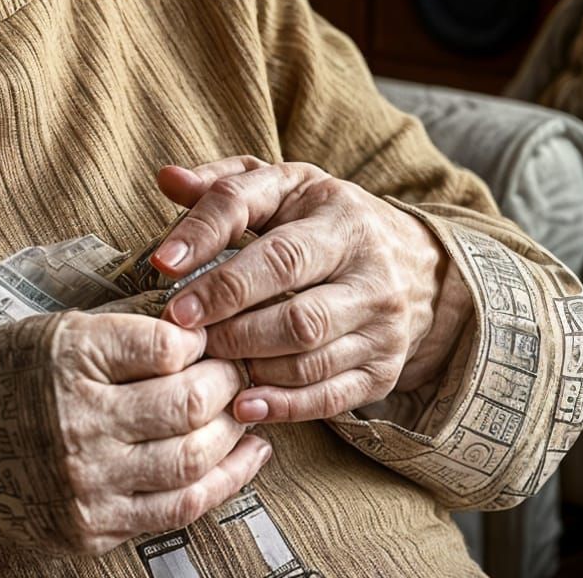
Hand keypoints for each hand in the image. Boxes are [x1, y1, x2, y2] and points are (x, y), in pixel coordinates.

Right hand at [0, 300, 271, 556]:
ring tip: (247, 410)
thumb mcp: (58, 329)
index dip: (202, 337)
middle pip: (190, 404)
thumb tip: (202, 328)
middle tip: (239, 367)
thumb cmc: (8, 372)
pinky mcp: (91, 527)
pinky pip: (177, 510)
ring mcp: (87, 482)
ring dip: (233, 434)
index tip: (211, 333)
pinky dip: (223, 483)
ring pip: (192, 460)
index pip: (167, 345)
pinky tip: (243, 458)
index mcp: (70, 358)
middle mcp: (79, 422)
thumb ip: (127, 332)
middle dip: (229, 382)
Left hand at [148, 156, 472, 425]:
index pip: (269, 232)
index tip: (163, 264)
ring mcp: (381, 323)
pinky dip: (282, 404)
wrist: (419, 266)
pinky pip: (330, 396)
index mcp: (337, 213)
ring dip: (247, 359)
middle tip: (177, 323)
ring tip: (202, 358)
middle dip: (226, 314)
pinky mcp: (385, 369)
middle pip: (292, 302)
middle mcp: (368, 268)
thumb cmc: (324, 220)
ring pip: (308, 352)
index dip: (210, 243)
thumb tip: (167, 178)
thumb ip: (224, 184)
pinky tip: (242, 402)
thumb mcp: (282, 187)